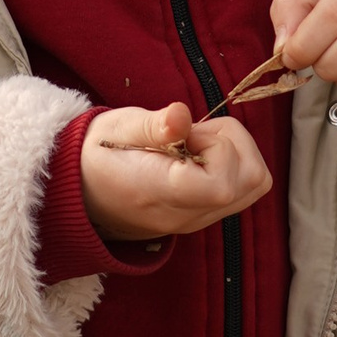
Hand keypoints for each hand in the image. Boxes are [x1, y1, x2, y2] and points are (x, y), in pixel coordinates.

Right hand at [77, 104, 270, 242]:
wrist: (81, 191)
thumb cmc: (99, 153)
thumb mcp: (117, 128)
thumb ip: (153, 126)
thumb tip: (181, 116)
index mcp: (162, 194)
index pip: (221, 185)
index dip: (217, 147)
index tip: (186, 133)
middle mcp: (186, 215)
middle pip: (252, 181)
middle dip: (234, 142)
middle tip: (195, 134)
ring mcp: (198, 219)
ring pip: (255, 184)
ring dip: (237, 151)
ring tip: (196, 142)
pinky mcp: (204, 214)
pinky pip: (243, 188)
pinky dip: (232, 163)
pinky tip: (199, 154)